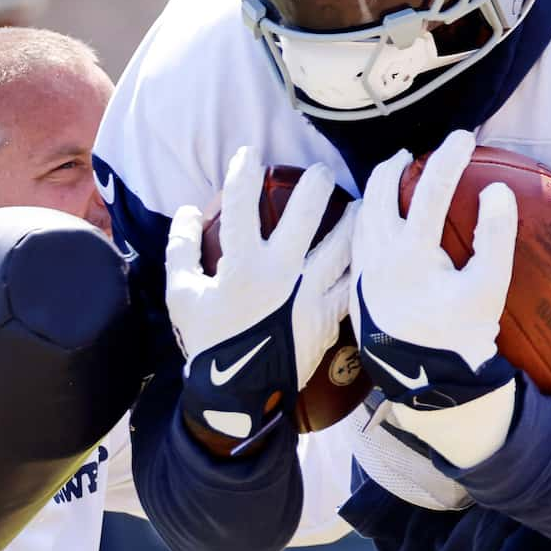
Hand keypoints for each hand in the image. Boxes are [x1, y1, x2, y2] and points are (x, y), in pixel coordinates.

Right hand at [164, 149, 353, 454]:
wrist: (239, 396)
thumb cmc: (208, 343)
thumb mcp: (181, 295)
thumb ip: (181, 248)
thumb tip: (189, 209)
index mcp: (242, 265)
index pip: (243, 203)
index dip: (244, 171)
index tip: (250, 153)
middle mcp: (281, 274)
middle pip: (306, 213)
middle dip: (316, 184)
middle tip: (322, 172)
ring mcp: (309, 296)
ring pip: (342, 245)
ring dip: (354, 218)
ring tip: (362, 203)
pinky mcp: (328, 317)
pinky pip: (352, 283)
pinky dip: (362, 264)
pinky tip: (369, 252)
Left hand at [352, 129, 518, 468]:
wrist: (427, 387)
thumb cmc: (463, 337)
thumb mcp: (490, 289)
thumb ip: (495, 236)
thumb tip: (495, 190)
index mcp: (410, 254)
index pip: (431, 188)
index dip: (450, 156)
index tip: (467, 136)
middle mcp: (378, 257)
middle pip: (379, 191)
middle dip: (398, 165)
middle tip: (416, 154)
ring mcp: (363, 273)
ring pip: (361, 214)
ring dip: (377, 190)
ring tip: (395, 180)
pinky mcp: (357, 289)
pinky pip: (355, 240)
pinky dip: (367, 219)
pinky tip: (380, 223)